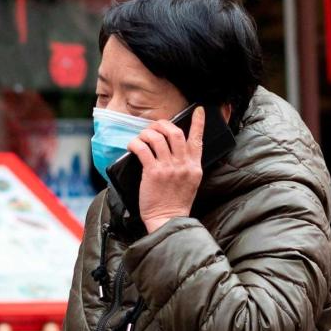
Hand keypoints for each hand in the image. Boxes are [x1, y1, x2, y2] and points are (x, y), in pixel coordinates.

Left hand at [129, 107, 204, 233]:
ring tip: (141, 137)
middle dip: (163, 125)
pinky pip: (143, 149)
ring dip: (147, 133)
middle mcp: (183, 164)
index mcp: (194, 166)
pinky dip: (135, 143)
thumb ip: (187, 165)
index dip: (199, 122)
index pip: (198, 139)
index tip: (198, 110)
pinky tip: (132, 146)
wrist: (168, 220)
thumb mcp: (191, 182)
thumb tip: (177, 148)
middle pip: (175, 133)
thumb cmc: (177, 202)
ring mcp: (168, 168)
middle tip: (155, 126)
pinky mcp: (153, 173)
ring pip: (157, 138)